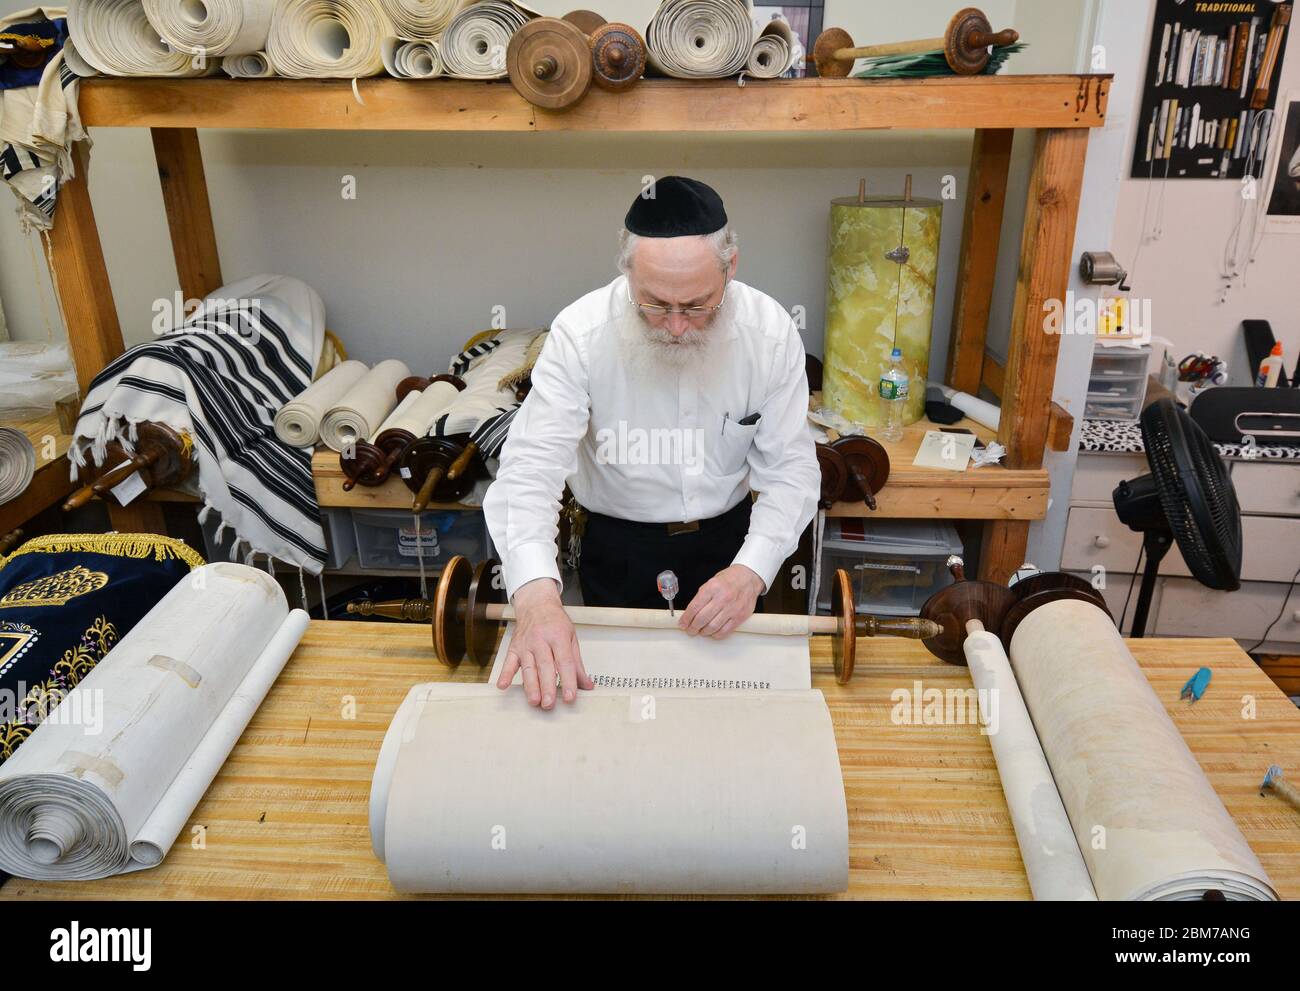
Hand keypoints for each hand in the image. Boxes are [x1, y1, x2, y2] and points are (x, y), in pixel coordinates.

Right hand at [496, 578, 593, 708]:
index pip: (565, 662)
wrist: (536, 604)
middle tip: (549, 704)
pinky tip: (503, 686)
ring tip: (534, 701)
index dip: (568, 681)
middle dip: (547, 687)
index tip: (570, 697)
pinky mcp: (514, 647)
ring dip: (530, 686)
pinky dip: (505, 674)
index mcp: (558, 637)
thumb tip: (587, 685)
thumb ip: (577, 664)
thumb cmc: (555, 622)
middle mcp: (541, 640)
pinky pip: (509, 662)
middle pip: (545, 666)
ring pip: (528, 667)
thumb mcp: (571, 638)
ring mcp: (525, 644)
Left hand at [678, 565, 764, 638]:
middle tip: (690, 630)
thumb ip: (701, 598)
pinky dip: (716, 635)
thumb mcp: (711, 582)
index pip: (694, 608)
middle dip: (692, 628)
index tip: (682, 624)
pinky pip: (725, 631)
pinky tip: (713, 632)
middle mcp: (722, 598)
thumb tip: (690, 614)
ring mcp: (732, 608)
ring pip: (712, 627)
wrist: (748, 578)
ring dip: (703, 632)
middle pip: (701, 619)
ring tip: (701, 631)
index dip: (685, 619)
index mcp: (712, 588)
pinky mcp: (740, 616)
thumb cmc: (729, 580)